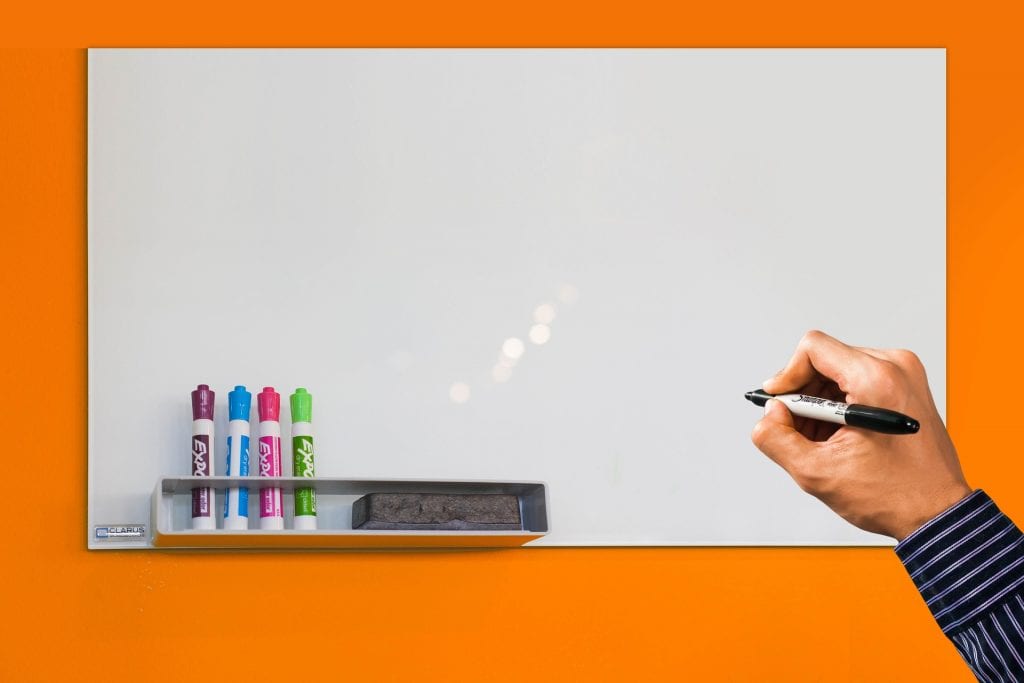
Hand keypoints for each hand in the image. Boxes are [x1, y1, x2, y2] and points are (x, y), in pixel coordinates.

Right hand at [751, 330, 970, 540]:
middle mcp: (896, 368)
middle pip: (825, 361)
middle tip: (799, 430)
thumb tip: (769, 416)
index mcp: (877, 379)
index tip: (779, 402)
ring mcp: (905, 376)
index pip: (813, 349)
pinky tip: (839, 437)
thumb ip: (776, 438)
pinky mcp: (906, 388)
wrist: (938, 513)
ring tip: (823, 440)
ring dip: (820, 404)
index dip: (786, 376)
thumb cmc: (895, 495)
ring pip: (839, 372)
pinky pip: (858, 383)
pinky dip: (840, 406)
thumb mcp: (818, 472)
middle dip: (803, 396)